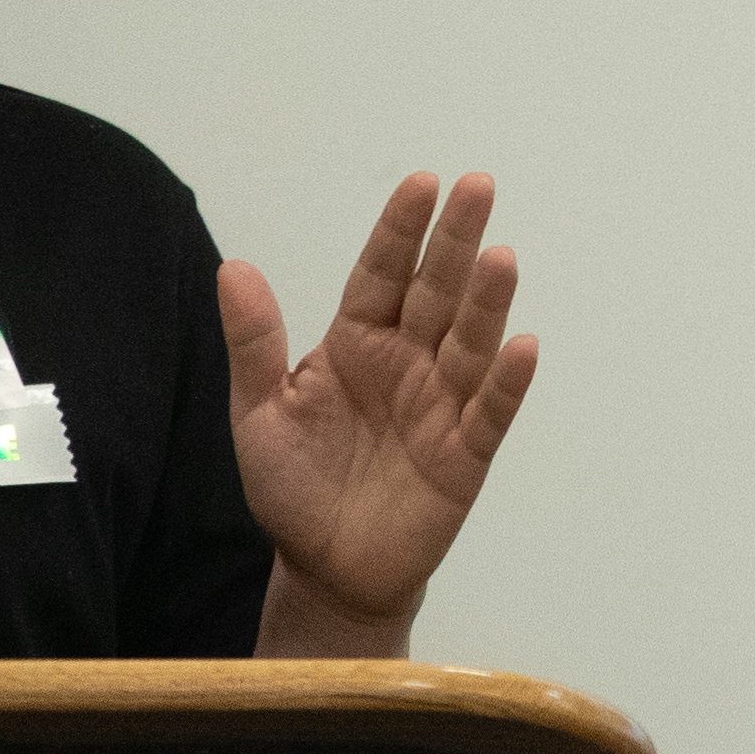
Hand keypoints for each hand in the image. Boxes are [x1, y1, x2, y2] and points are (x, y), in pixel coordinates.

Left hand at [224, 171, 537, 646]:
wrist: (324, 571)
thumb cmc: (293, 488)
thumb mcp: (258, 412)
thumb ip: (255, 343)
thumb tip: (233, 267)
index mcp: (357, 343)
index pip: (382, 274)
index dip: (400, 231)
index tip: (421, 182)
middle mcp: (407, 364)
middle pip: (436, 293)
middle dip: (455, 241)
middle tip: (478, 186)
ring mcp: (440, 406)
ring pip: (469, 344)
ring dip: (486, 301)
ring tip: (500, 256)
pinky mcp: (463, 456)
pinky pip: (489, 413)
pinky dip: (505, 383)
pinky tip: (521, 347)